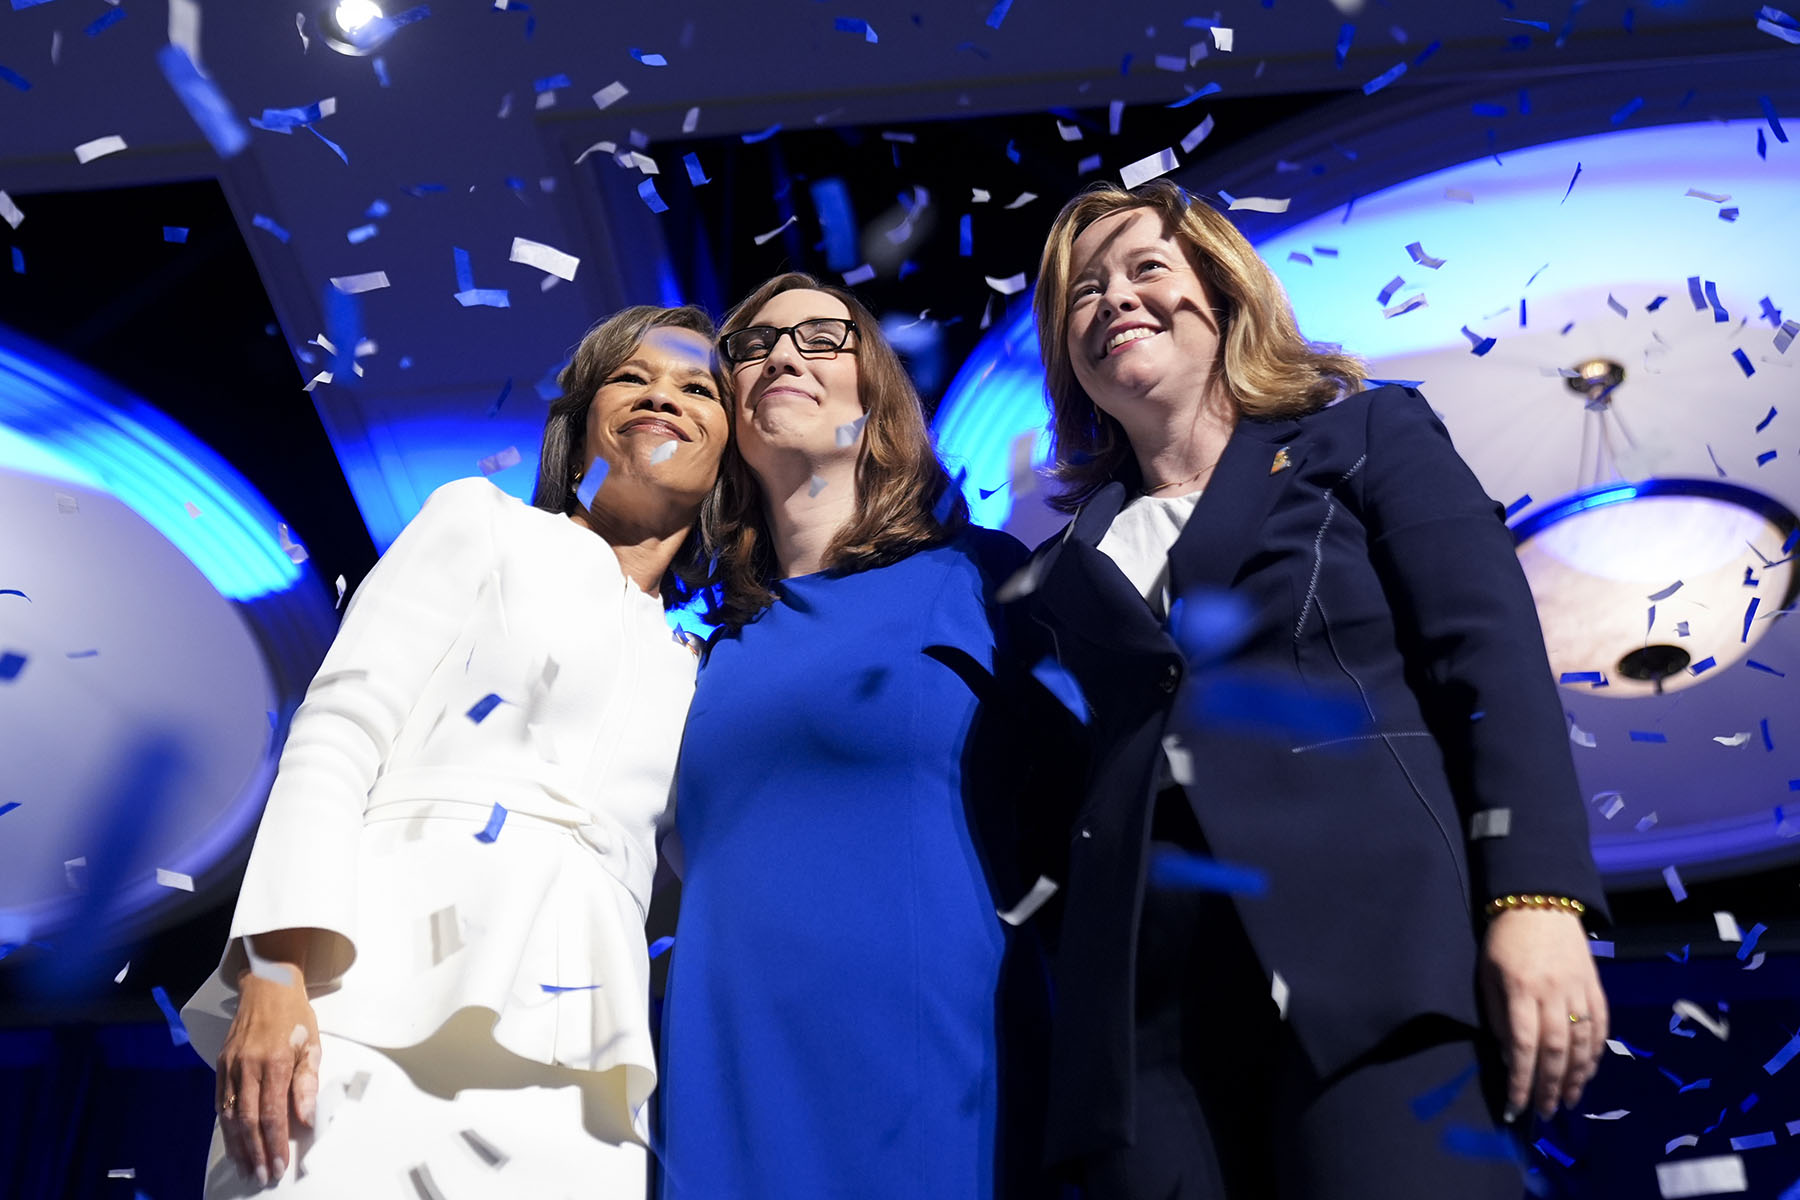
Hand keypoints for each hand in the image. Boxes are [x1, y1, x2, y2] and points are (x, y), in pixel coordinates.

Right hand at [216, 959, 319, 1185]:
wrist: (267, 985)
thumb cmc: (295, 1016)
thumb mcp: (311, 1045)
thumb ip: (307, 1083)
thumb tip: (305, 1118)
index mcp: (274, 1062)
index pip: (273, 1113)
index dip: (275, 1143)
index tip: (278, 1166)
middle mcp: (248, 1066)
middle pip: (248, 1120)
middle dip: (255, 1152)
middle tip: (260, 1176)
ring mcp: (230, 1065)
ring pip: (230, 1115)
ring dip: (237, 1145)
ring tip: (245, 1167)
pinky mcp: (220, 1064)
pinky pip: (220, 1102)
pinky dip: (225, 1126)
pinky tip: (232, 1142)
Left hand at [1479, 907, 1607, 1120]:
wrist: (1541, 903)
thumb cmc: (1504, 940)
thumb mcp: (1487, 974)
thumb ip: (1497, 1015)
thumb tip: (1509, 1055)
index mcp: (1521, 989)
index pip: (1521, 1045)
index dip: (1521, 1080)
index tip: (1516, 1106)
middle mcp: (1553, 993)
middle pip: (1555, 1050)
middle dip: (1550, 1086)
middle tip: (1546, 1112)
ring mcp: (1579, 990)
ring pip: (1582, 1043)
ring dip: (1577, 1077)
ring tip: (1569, 1100)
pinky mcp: (1596, 987)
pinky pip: (1600, 1027)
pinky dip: (1596, 1053)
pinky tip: (1589, 1071)